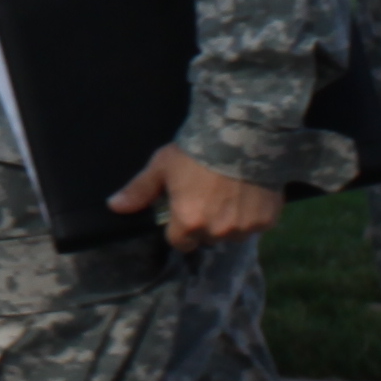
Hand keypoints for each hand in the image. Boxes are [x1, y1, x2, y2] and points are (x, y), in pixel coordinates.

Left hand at [111, 143, 283, 245]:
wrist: (241, 137)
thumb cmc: (196, 152)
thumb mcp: (161, 167)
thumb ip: (139, 191)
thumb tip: (114, 206)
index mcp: (189, 222)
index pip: (179, 242)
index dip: (177, 229)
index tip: (181, 211)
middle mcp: (217, 231)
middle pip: (206, 238)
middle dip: (203, 224)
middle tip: (205, 197)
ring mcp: (244, 228)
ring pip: (231, 234)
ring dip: (228, 221)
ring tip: (227, 194)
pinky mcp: (267, 221)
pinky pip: (254, 225)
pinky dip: (250, 214)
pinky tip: (247, 193)